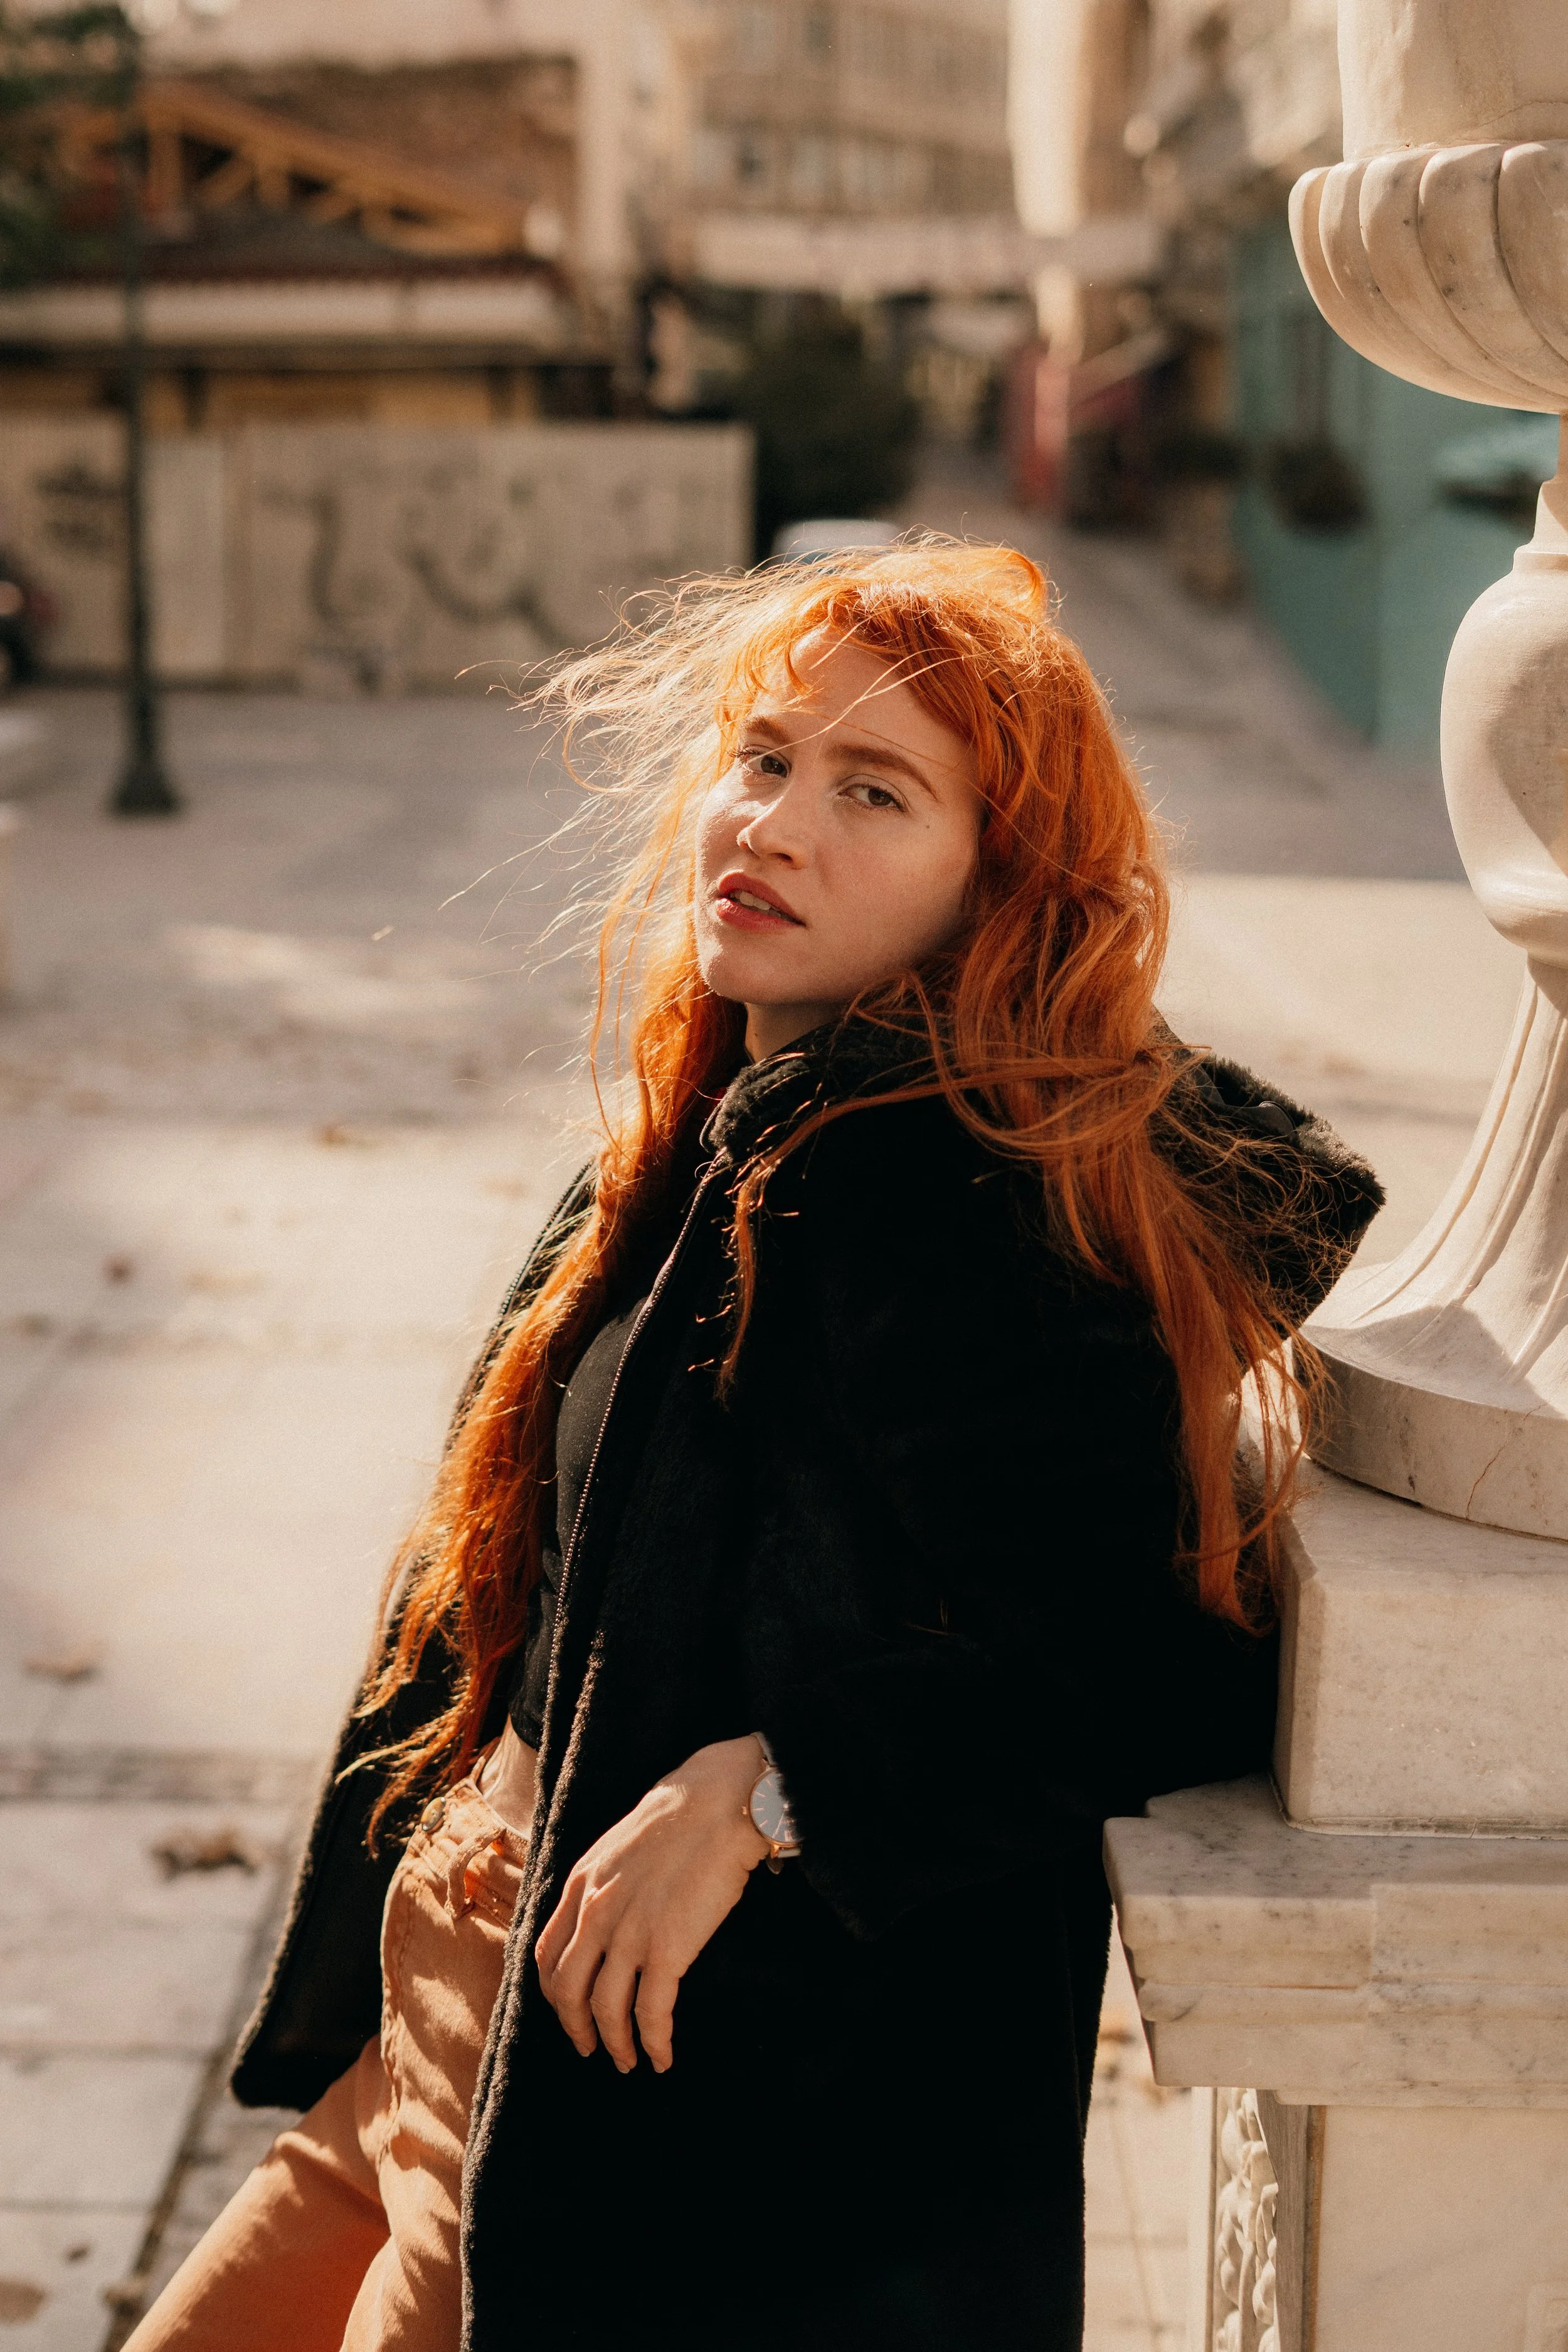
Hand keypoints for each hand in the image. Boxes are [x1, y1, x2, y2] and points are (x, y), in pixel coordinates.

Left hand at [535, 1734, 767, 2073]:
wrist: (720, 1803)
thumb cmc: (681, 1817)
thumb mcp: (619, 1845)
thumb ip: (603, 1883)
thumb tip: (605, 1915)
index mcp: (580, 1884)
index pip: (547, 1954)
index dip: (554, 1991)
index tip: (567, 2010)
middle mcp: (594, 1913)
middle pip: (567, 1990)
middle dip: (576, 2028)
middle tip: (590, 2048)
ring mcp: (629, 1933)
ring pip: (605, 2010)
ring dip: (615, 2044)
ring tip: (628, 2061)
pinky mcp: (667, 1950)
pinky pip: (651, 2013)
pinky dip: (653, 2043)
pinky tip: (662, 2056)